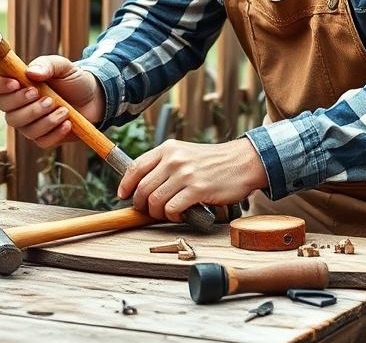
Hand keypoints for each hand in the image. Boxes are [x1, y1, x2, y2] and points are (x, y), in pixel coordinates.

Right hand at [0, 55, 104, 148]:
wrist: (93, 98)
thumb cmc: (72, 80)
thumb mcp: (63, 66)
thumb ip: (47, 65)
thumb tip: (31, 73)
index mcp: (16, 83)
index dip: (0, 85)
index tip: (17, 83)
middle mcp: (16, 105)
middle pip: (4, 108)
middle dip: (25, 104)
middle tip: (47, 97)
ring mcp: (27, 123)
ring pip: (22, 127)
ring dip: (43, 119)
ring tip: (63, 109)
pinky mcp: (42, 137)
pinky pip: (40, 140)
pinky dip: (55, 132)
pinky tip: (68, 122)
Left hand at [116, 138, 268, 221]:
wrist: (242, 162)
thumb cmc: (213, 162)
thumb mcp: (185, 153)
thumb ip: (164, 164)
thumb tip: (142, 184)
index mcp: (168, 148)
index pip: (135, 167)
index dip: (126, 184)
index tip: (123, 195)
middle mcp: (174, 159)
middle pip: (143, 188)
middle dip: (141, 204)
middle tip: (148, 211)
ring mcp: (185, 174)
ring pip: (155, 201)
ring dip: (157, 213)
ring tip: (167, 213)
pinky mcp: (197, 189)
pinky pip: (172, 209)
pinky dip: (172, 216)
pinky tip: (180, 214)